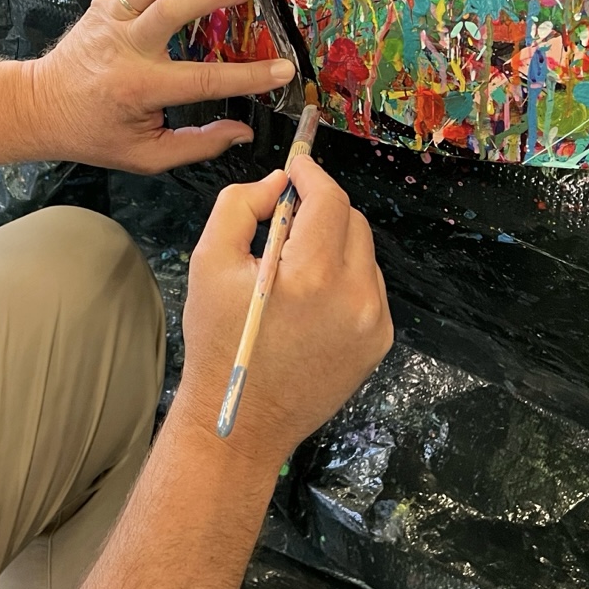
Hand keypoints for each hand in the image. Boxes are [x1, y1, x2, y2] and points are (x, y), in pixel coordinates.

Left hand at [29, 0, 296, 171]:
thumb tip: (243, 131)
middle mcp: (125, 48)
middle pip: (172, 12)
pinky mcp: (99, 5)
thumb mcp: (146, 155)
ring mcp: (110, 20)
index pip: (204, 81)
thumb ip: (197, 144)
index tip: (283, 69)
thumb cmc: (96, 135)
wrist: (39, 109)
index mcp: (141, 88)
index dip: (247, 77)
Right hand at [175, 155, 392, 472]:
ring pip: (363, 253)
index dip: (312, 174)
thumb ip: (240, 206)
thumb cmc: (218, 343)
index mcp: (314, 274)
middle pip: (352, 221)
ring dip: (334, 244)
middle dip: (321, 209)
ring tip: (294, 267)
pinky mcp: (379, 343)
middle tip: (284, 220)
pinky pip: (369, 288)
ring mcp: (374, 322)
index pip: (329, 199)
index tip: (296, 166)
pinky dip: (344, 278)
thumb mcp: (209, 263)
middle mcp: (356, 296)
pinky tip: (311, 298)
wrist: (240, 422)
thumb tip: (278, 185)